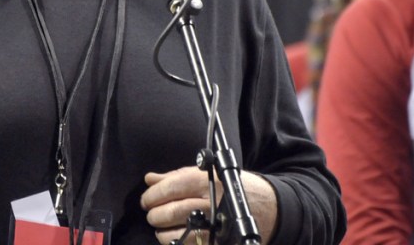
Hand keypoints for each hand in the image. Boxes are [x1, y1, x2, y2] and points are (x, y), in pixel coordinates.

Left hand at [140, 166, 277, 244]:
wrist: (267, 206)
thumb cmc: (234, 186)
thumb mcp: (207, 174)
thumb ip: (176, 176)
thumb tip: (150, 179)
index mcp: (207, 181)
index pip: (171, 187)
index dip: (153, 195)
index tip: (146, 200)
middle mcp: (210, 203)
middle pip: (171, 211)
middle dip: (155, 214)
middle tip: (151, 213)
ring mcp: (214, 225)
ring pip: (176, 233)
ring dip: (161, 232)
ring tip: (160, 227)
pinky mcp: (216, 241)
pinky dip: (175, 242)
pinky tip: (173, 237)